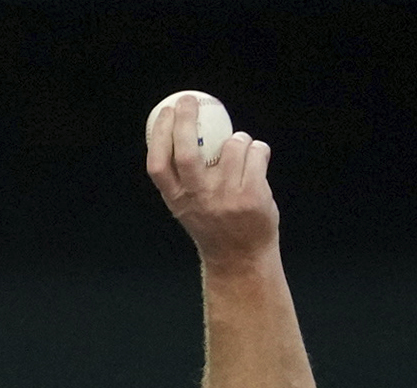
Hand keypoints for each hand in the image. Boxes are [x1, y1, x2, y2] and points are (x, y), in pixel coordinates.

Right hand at [145, 93, 278, 270]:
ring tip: (240, 148)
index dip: (160, 133)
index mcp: (178, 199)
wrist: (240, 258)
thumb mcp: (188, 206)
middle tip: (190, 101)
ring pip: (233, 144)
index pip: (158, 163)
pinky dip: (258, 149)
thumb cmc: (215, 226)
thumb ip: (184, 178)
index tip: (166, 111)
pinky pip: (256, 152)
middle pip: (187, 150)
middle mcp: (199, 197)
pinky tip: (257, 159)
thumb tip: (183, 131)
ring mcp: (226, 196)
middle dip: (187, 119)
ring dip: (239, 138)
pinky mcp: (252, 195)